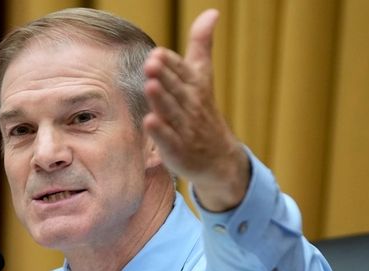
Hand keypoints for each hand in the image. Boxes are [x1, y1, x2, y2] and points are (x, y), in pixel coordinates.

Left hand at [143, 9, 248, 211]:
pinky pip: (168, 140)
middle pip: (176, 89)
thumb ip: (202, 45)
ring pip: (172, 112)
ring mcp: (185, 129)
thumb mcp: (203, 76)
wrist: (219, 158)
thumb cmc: (203, 111)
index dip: (171, 64)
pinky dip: (160, 132)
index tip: (159, 53)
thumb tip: (212, 11)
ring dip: (161, 100)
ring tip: (150, 85)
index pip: (183, 72)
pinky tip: (149, 122)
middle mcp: (191, 106)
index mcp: (196, 86)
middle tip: (152, 64)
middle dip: (165, 77)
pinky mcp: (177, 149)